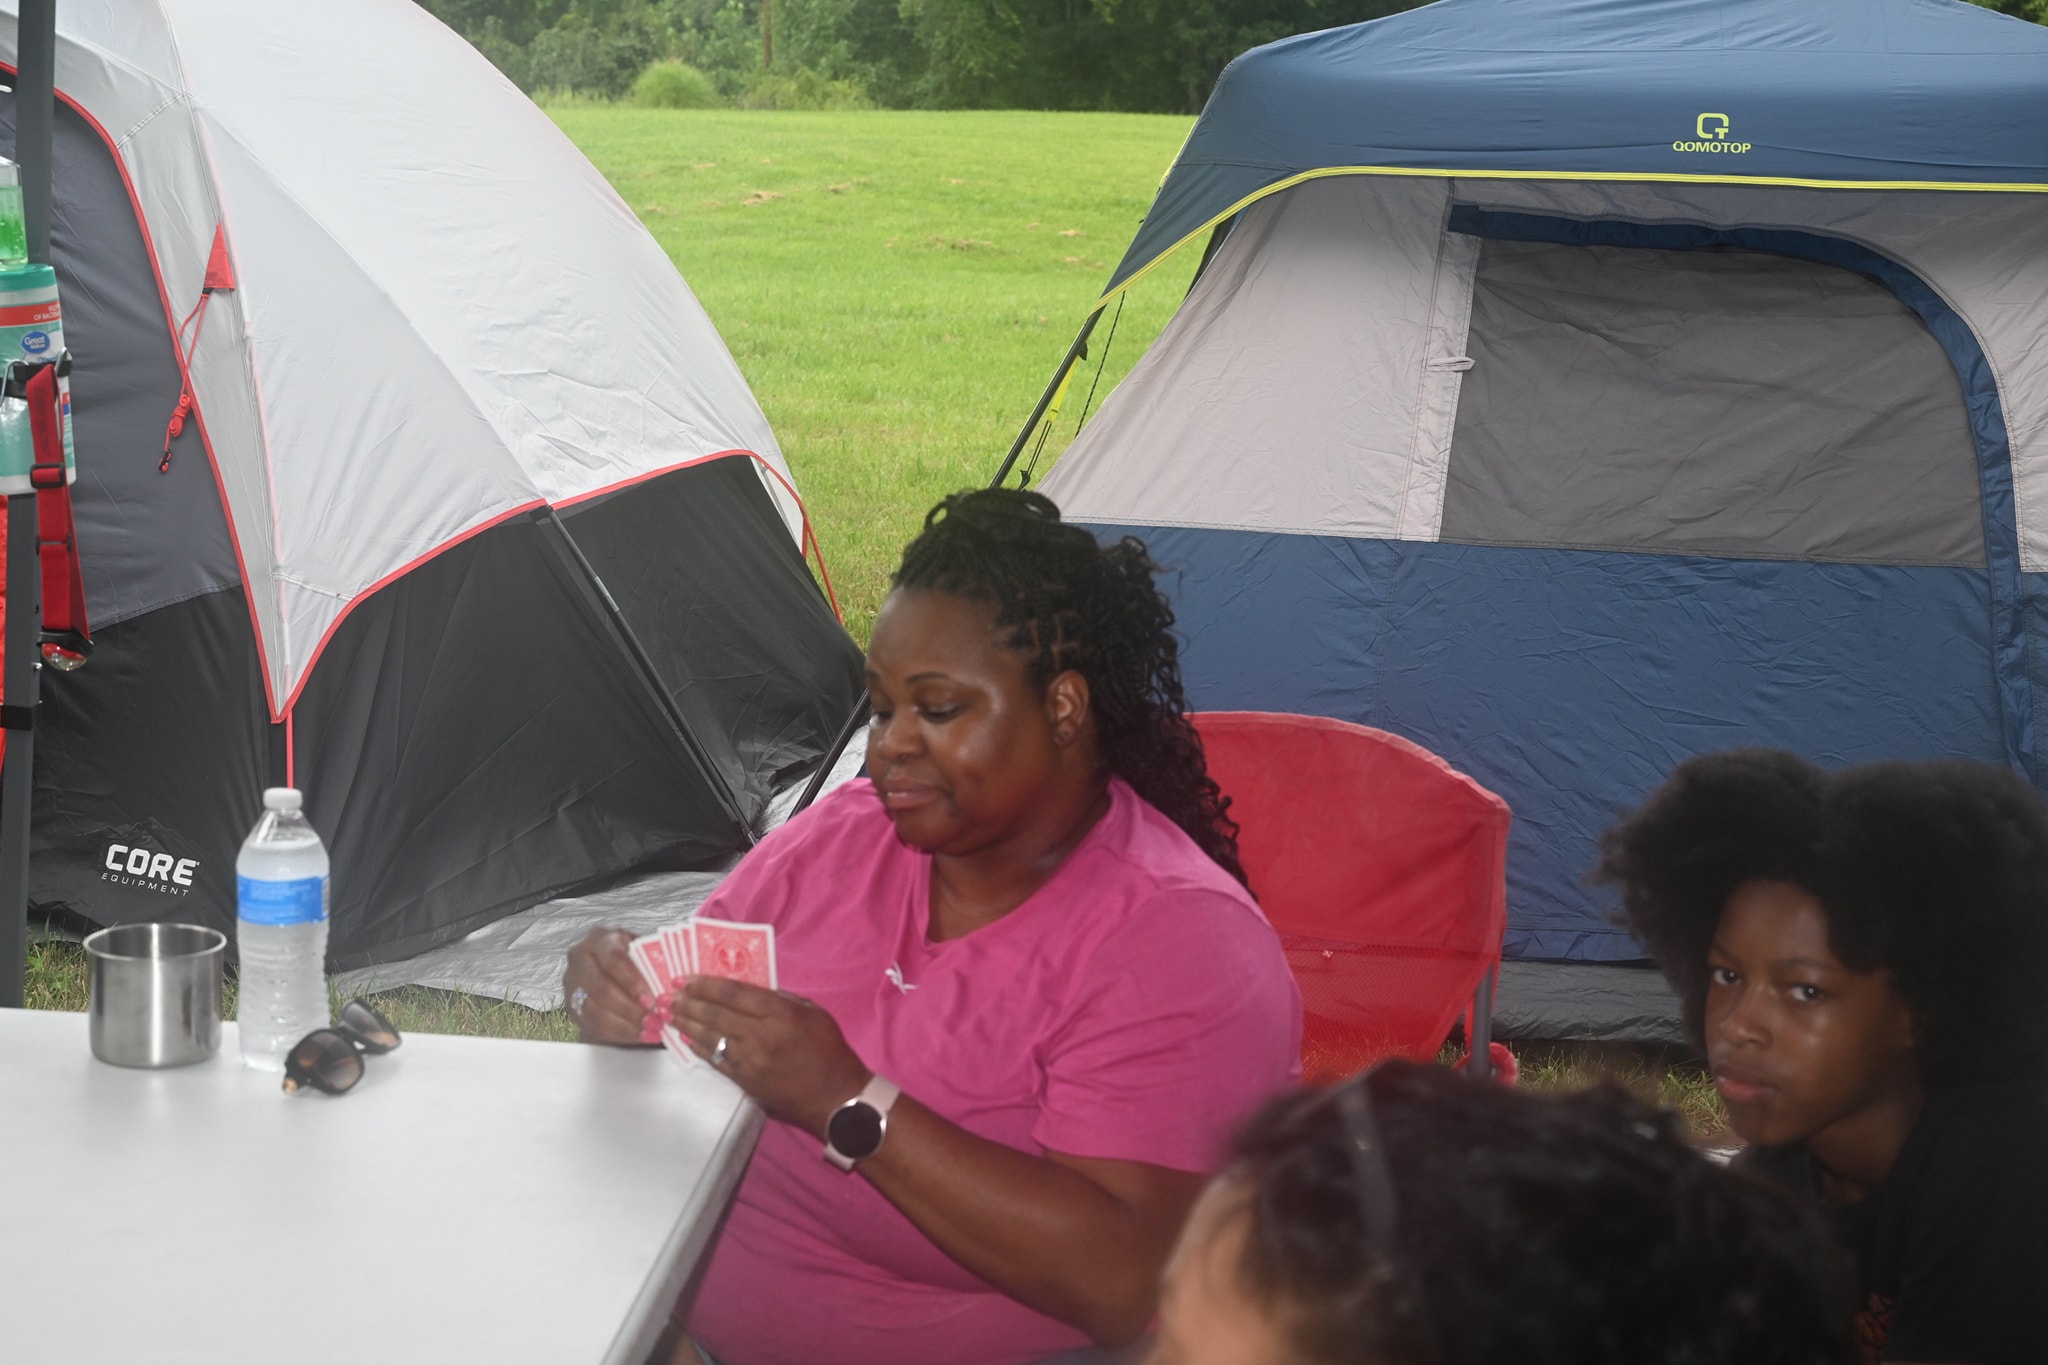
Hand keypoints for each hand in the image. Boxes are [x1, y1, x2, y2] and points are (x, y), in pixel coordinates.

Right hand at [563, 927, 660, 1044]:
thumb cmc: (634, 957)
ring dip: (625, 1025)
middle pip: (601, 988)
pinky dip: (618, 1033)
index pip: (614, 959)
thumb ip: (655, 964)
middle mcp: (581, 957)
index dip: (632, 982)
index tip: (652, 1000)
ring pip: (594, 1010)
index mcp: (601, 937)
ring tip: (650, 1032)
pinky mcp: (571, 1006)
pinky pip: (592, 1025)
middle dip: (630, 1009)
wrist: (612, 969)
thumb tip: (679, 982)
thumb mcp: (644, 951)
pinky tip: (638, 1036)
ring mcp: (572, 983)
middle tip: (655, 1022)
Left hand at [670, 977, 871, 1134]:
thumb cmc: (828, 1049)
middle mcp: (760, 1036)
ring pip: (710, 1037)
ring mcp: (749, 1061)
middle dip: (689, 1002)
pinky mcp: (744, 1080)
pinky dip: (698, 1047)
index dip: (707, 985)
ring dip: (686, 1024)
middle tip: (669, 993)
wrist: (834, 1096)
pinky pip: (715, 1059)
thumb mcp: (812, 1012)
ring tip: (668, 1012)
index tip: (687, 978)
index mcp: (780, 1015)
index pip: (734, 994)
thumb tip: (749, 991)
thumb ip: (781, 998)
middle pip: (716, 1015)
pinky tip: (685, 1038)